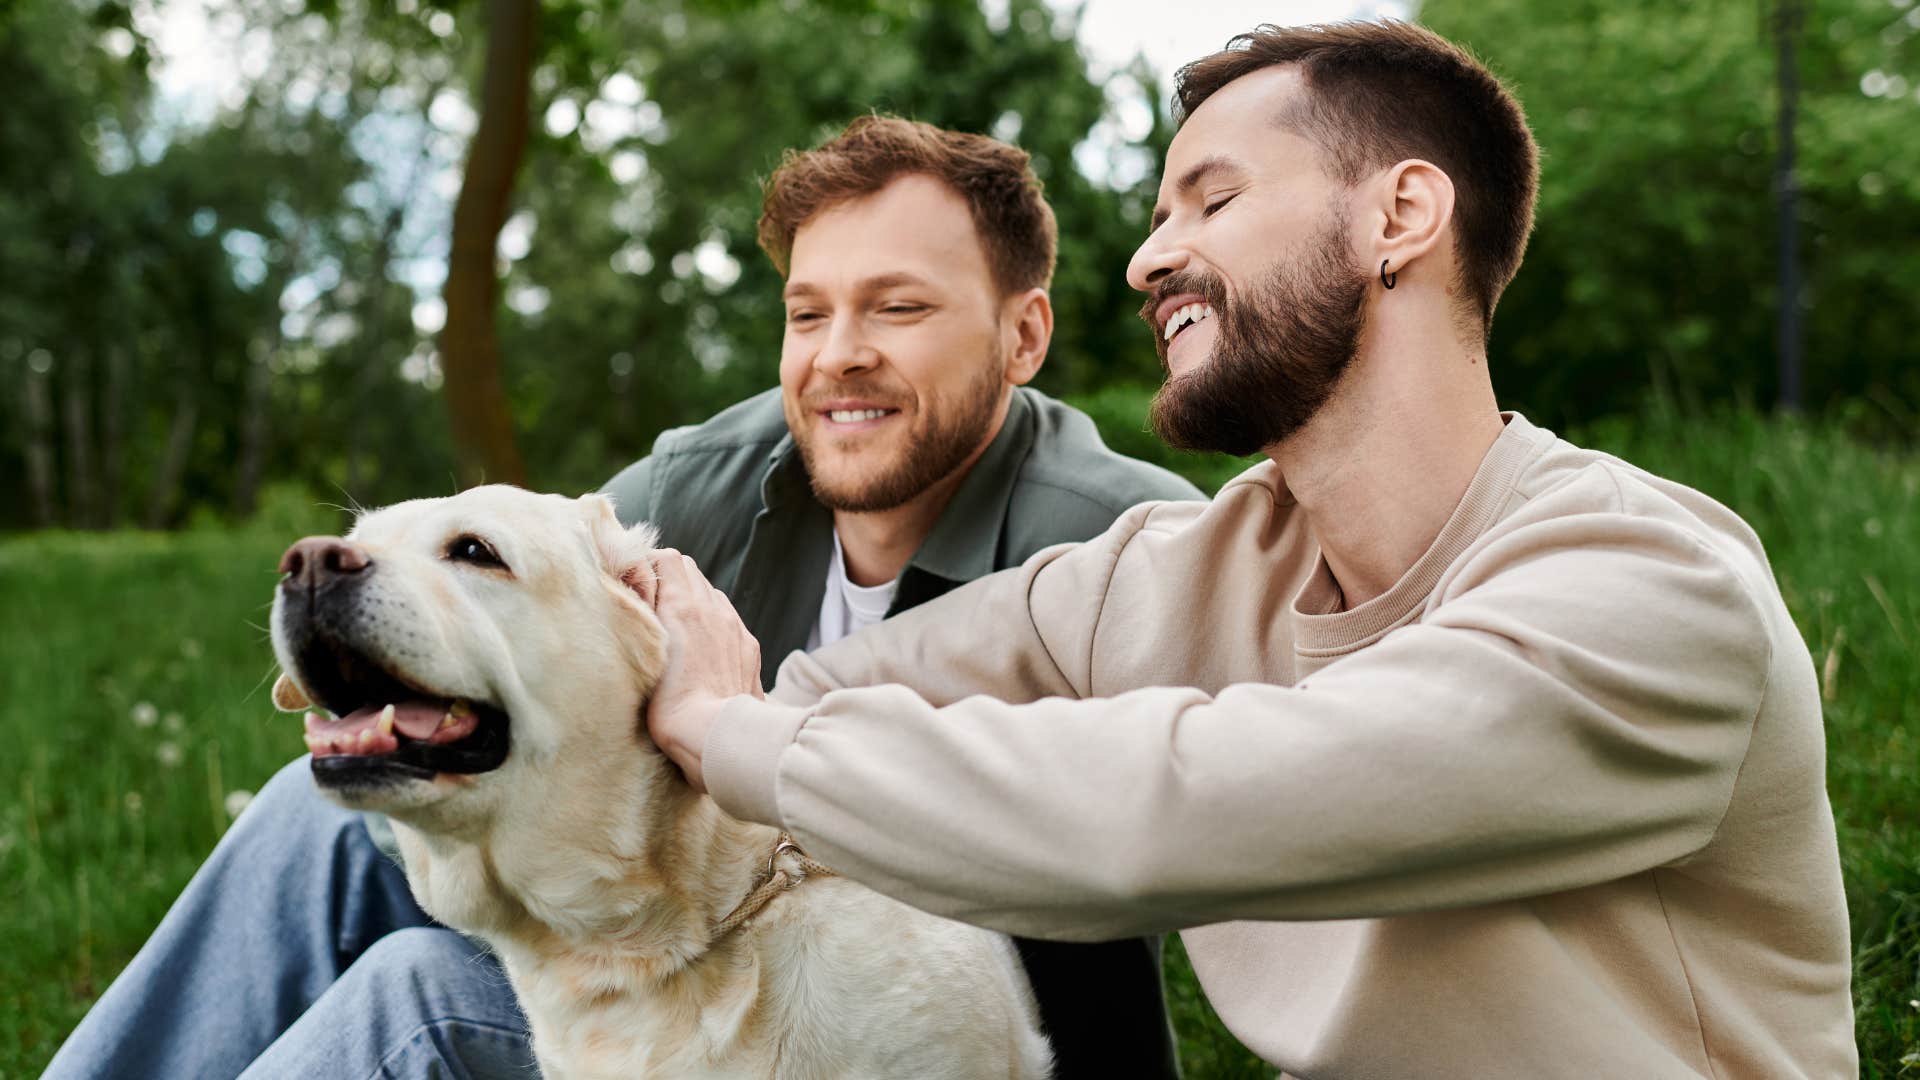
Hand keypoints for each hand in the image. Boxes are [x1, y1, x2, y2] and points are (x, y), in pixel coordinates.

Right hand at [645, 549, 763, 792]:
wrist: (716, 735)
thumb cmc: (670, 705)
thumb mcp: (643, 652)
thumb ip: (642, 613)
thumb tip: (637, 587)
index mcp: (682, 606)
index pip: (667, 558)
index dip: (649, 566)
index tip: (635, 585)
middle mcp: (712, 608)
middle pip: (689, 570)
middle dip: (669, 579)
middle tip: (652, 603)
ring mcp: (734, 625)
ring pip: (710, 592)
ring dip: (693, 599)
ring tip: (676, 627)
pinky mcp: (749, 645)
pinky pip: (728, 617)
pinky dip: (713, 620)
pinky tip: (703, 646)